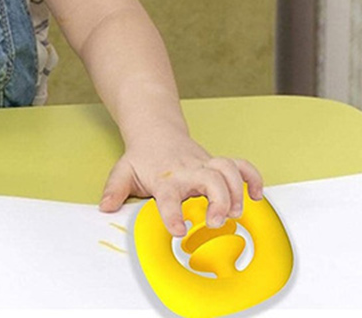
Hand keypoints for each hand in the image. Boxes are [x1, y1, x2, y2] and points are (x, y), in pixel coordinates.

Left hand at [98, 133, 263, 236]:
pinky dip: (252, 177)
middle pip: (210, 179)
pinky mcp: (216, 164)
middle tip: (217, 221)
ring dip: (237, 191)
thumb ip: (114, 190)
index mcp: (164, 177)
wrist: (156, 130)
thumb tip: (105, 207)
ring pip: (228, 169)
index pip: (169, 195)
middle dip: (218, 200)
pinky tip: (257, 194)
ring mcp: (204, 165)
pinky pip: (241, 165)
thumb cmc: (142, 156)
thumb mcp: (123, 171)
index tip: (178, 230)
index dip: (173, 213)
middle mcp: (188, 170)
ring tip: (236, 213)